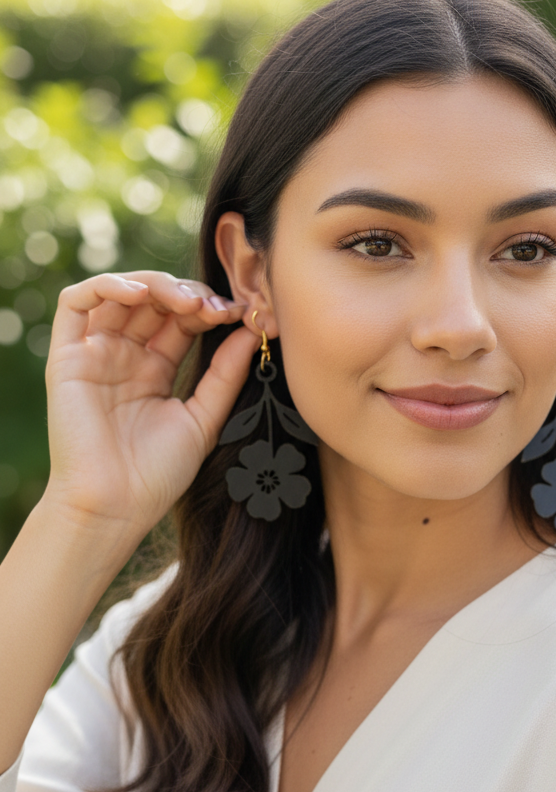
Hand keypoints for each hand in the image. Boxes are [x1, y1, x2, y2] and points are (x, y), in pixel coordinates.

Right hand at [42, 270, 258, 537]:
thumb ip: (226, 374)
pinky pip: (75, 303)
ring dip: (155, 284)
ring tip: (186, 301)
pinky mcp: (67, 357)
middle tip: (215, 307)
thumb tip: (253, 330)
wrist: (115, 507)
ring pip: (118, 292)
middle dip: (188, 293)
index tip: (240, 314)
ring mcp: (94, 354)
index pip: (181, 319)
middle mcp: (123, 357)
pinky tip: (139, 295)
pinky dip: (106, 286)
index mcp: (154, 370)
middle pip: (153, 300)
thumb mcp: (204, 419)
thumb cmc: (157, 475)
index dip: (209, 308)